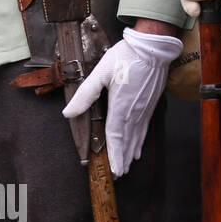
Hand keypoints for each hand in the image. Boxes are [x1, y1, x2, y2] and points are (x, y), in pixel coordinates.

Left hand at [62, 27, 182, 176]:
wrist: (152, 46)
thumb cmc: (126, 56)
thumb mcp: (100, 72)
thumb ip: (85, 94)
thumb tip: (68, 113)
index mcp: (120, 105)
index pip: (115, 136)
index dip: (114, 155)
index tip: (114, 170)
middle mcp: (134, 111)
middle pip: (127, 141)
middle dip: (122, 160)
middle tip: (118, 175)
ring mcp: (144, 109)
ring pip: (136, 137)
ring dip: (131, 154)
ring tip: (127, 168)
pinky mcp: (150, 104)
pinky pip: (144, 128)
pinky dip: (140, 141)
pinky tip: (139, 150)